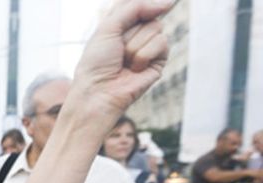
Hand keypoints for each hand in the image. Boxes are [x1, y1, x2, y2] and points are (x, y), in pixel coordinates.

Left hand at [68, 0, 171, 120]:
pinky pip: (162, 42)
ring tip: (124, 61)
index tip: (122, 27)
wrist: (98, 91)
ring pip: (156, 27)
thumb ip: (135, 8)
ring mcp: (149, 46)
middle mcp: (136, 34)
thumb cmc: (96, 62)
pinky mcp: (159, 60)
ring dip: (135, 45)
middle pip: (149, 14)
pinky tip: (135, 68)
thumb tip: (167, 2)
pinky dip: (145, 54)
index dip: (135, 9)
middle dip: (129, 32)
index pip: (136, 5)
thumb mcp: (108, 27)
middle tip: (117, 49)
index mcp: (121, 25)